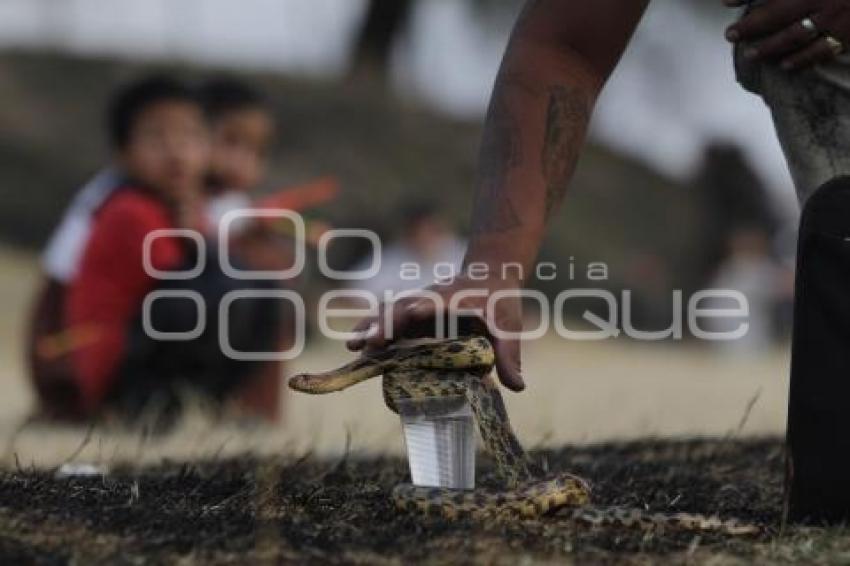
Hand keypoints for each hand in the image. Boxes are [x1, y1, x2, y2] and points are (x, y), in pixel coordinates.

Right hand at [346, 273, 526, 391]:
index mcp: (451, 298)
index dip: (414, 312)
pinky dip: (373, 331)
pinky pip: (388, 320)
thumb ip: (509, 354)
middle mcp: (429, 299)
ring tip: (352, 346)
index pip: (430, 303)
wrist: (490, 276)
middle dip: (382, 324)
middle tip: (364, 343)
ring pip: (388, 312)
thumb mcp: (508, 325)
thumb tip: (516, 387)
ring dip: (370, 326)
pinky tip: (358, 349)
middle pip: (400, 307)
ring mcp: (418, 306)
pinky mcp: (413, 315)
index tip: (401, 323)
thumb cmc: (499, 300)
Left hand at [724, 0, 848, 69]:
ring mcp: (836, 17)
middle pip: (777, 13)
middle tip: (730, 34)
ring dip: (768, 47)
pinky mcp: (848, 34)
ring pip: (794, 36)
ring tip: (750, 54)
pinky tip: (784, 65)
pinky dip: (800, 60)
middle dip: (750, 25)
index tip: (724, 2)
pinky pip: (820, 51)